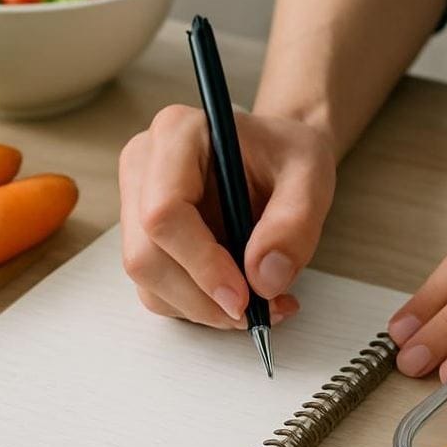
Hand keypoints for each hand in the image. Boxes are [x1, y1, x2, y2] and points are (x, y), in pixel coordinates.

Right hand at [118, 105, 337, 327]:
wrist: (276, 158)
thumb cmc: (286, 156)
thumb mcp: (311, 175)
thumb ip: (294, 223)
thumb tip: (263, 279)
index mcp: (177, 134)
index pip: (164, 212)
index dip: (201, 263)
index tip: (243, 297)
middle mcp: (143, 166)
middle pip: (145, 254)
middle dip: (201, 297)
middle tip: (255, 312)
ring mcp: (135, 202)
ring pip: (147, 279)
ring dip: (201, 308)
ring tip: (259, 303)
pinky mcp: (142, 237)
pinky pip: (155, 289)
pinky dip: (197, 306)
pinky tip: (237, 296)